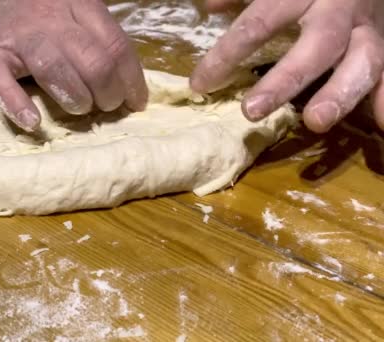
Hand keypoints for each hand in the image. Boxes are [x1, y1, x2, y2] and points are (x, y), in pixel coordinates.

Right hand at [0, 0, 147, 131]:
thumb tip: (130, 89)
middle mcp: (52, 20)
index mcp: (80, 7)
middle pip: (92, 60)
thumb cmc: (42, 13)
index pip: (116, 45)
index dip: (131, 79)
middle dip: (107, 92)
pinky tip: (34, 122)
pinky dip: (18, 105)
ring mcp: (21, 38)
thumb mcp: (76, 14)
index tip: (136, 103)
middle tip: (106, 107)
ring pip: (54, 69)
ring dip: (75, 98)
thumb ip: (100, 42)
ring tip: (80, 109)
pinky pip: (3, 83)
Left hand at [191, 0, 383, 132]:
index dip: (227, 54)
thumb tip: (207, 7)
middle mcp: (340, 10)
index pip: (259, 22)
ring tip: (315, 122)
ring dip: (339, 94)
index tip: (200, 85)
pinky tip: (383, 128)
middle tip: (251, 111)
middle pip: (315, 47)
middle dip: (284, 81)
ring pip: (364, 61)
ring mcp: (370, 29)